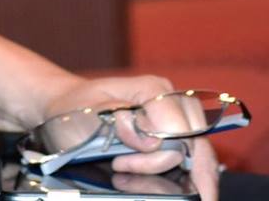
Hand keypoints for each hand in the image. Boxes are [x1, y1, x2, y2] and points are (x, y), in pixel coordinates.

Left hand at [36, 74, 220, 200]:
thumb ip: (121, 122)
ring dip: (167, 173)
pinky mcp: (178, 135)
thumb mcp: (87, 114)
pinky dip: (175, 177)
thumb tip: (153, 140)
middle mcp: (172, 100)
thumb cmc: (76, 109)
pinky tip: (144, 179)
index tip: (119, 163)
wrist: (69, 108)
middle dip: (164, 168)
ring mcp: (178, 117)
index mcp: (153, 89)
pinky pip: (192, 160)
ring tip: (126, 173)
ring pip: (199, 155)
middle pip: (194, 143)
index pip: (176, 129)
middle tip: (124, 172)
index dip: (154, 155)